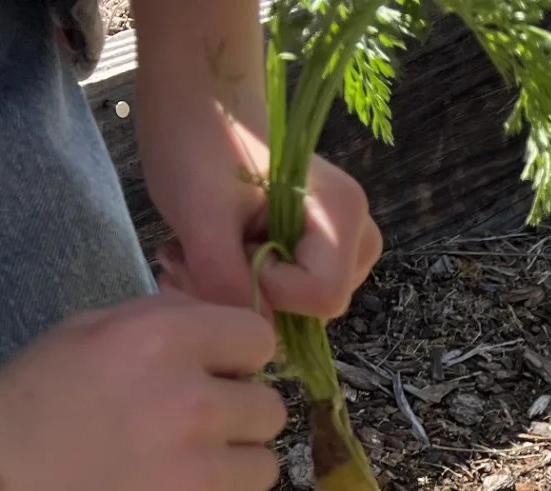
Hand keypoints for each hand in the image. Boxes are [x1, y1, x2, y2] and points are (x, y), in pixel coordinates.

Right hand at [0, 293, 283, 490]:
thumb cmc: (29, 408)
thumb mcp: (87, 334)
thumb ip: (168, 322)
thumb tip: (237, 333)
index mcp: (161, 343)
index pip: (258, 339)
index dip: (235, 361)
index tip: (210, 379)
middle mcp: (191, 406)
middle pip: (269, 409)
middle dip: (234, 420)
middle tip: (182, 436)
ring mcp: (202, 478)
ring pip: (264, 467)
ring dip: (230, 472)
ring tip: (172, 479)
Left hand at [142, 107, 380, 318]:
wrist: (198, 98)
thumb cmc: (198, 139)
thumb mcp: (199, 212)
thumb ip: (227, 278)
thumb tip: (252, 330)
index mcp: (342, 215)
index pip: (323, 297)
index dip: (271, 292)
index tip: (223, 254)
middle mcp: (356, 234)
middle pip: (315, 309)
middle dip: (251, 298)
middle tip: (193, 260)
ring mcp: (340, 243)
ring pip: (299, 307)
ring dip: (243, 293)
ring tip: (198, 254)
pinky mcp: (316, 248)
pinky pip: (290, 293)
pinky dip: (247, 284)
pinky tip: (214, 254)